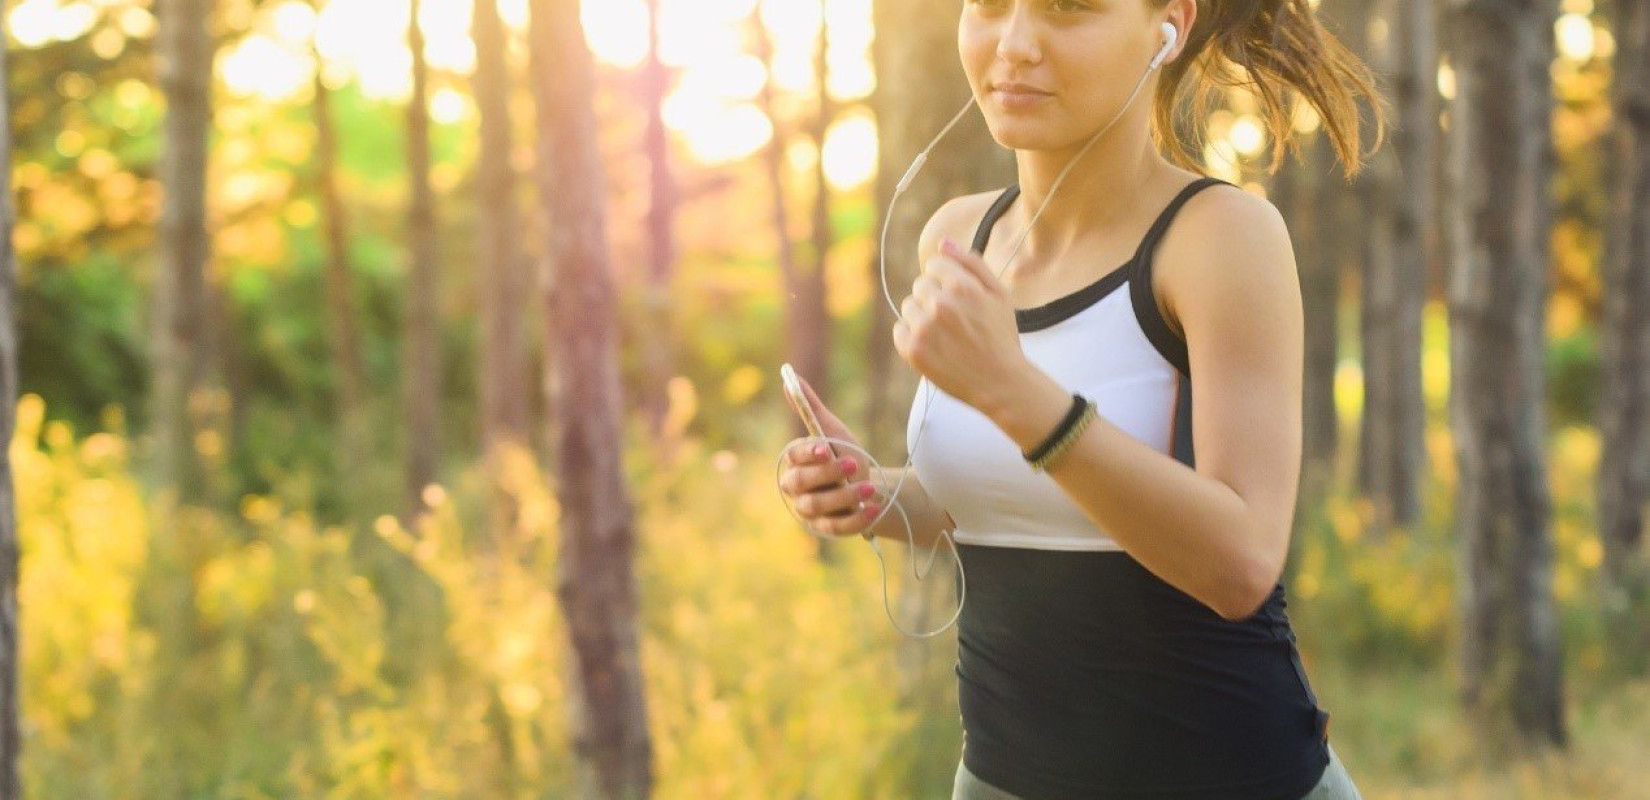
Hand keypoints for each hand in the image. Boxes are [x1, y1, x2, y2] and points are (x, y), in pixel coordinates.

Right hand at [777, 374, 879, 537]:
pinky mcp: (827, 529)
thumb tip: (789, 376)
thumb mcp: (833, 431)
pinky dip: (855, 519)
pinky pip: (837, 527)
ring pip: (818, 506)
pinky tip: (872, 508)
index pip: (794, 457)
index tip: (826, 447)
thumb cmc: (845, 456)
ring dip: (844, 496)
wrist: (869, 487)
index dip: (808, 453)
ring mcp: (810, 512)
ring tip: (869, 488)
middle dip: (827, 473)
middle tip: (853, 463)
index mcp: (796, 463)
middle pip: (801, 483)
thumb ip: (810, 408)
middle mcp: (796, 489)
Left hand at [892, 237, 1030, 413]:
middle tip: (956, 320)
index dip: (947, 280)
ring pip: (909, 306)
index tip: (959, 297)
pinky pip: (899, 330)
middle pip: (920, 285)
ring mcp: (923, 328)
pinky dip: (912, 336)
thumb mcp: (999, 294)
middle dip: (935, 297)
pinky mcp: (912, 350)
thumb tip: (943, 243)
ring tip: (946, 334)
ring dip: (922, 316)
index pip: (934, 265)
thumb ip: (971, 263)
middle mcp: (939, 304)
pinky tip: (934, 346)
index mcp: (961, 286)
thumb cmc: (1001, 336)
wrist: (1000, 383)